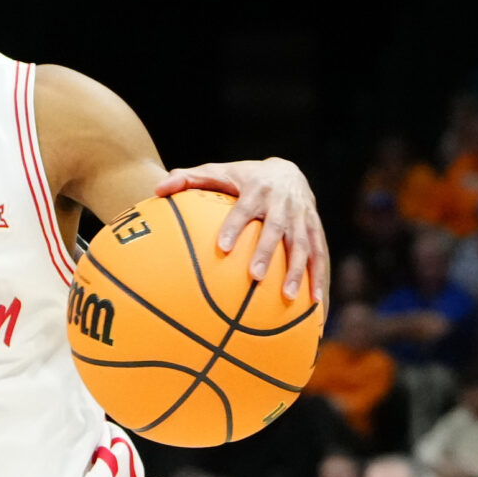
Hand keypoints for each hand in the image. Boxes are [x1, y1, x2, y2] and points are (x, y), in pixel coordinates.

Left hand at [155, 158, 328, 298]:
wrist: (289, 172)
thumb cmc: (244, 179)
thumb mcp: (218, 172)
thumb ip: (188, 179)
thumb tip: (157, 190)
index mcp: (257, 189)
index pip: (244, 209)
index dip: (234, 226)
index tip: (221, 247)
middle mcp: (283, 204)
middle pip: (276, 229)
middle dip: (267, 252)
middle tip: (254, 276)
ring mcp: (303, 218)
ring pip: (303, 245)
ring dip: (297, 271)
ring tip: (287, 297)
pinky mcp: (315, 231)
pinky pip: (320, 256)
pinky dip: (319, 279)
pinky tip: (316, 304)